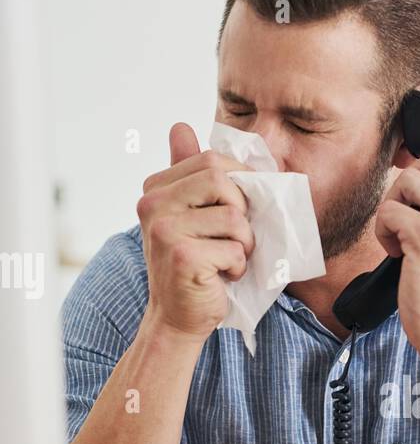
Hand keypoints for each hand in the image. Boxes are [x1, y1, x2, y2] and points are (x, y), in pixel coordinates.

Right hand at [137, 123, 255, 344]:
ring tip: (225, 258)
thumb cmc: (193, 264)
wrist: (177, 317)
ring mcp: (164, 231)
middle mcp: (152, 205)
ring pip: (234, 217)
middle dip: (241, 209)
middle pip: (222, 180)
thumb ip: (188, 172)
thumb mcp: (189, 214)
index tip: (238, 208)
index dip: (239, 182)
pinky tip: (220, 276)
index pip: (211, 160)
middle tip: (233, 235)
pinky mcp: (183, 257)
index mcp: (155, 189)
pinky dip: (237, 266)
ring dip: (242, 243)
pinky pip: (235, 249)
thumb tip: (180, 125)